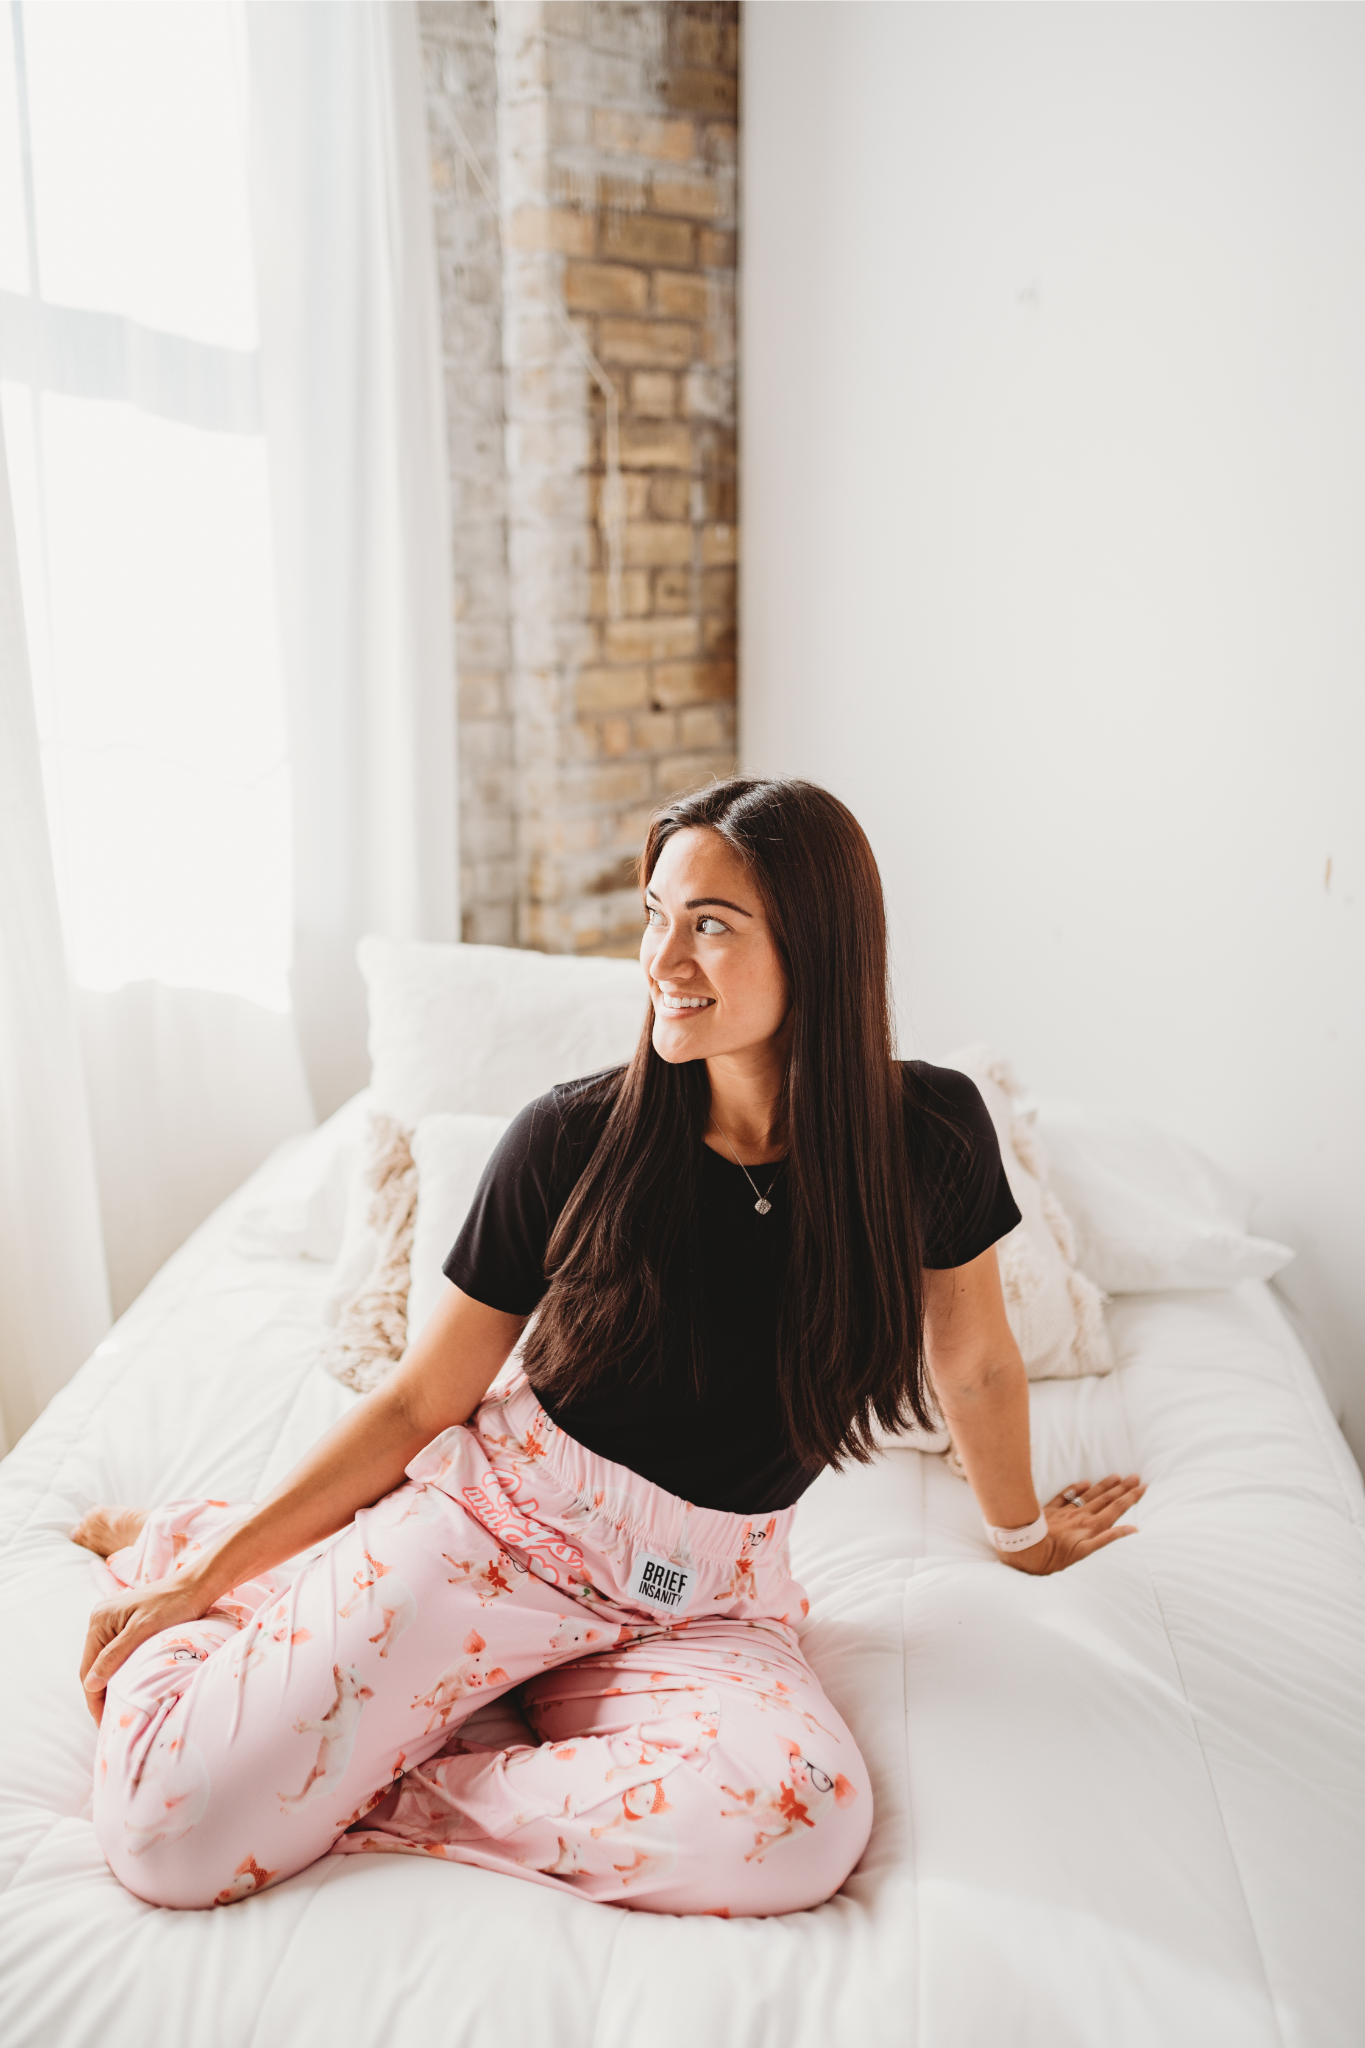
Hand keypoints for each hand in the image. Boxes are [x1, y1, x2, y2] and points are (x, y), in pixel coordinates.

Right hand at [80, 1573, 214, 1724]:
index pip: (88, 1668)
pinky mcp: (126, 1625)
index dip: (94, 1698)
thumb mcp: (143, 1631)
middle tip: (111, 1722)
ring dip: (110, 1684)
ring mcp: (113, 1622)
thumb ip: (115, 1655)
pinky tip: (127, 1686)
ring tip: (118, 1709)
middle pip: (93, 1666)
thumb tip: (90, 1685)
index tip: (104, 1722)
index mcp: (99, 1620)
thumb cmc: (174, 1605)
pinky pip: (116, 1654)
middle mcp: (101, 1619)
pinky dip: (119, 1672)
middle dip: (100, 1694)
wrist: (197, 1586)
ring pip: (104, 1662)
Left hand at [1000, 1473, 1145, 1576]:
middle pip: (1106, 1499)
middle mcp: (1081, 1516)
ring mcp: (1066, 1511)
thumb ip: (1108, 1539)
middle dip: (1122, 1488)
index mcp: (1091, 1526)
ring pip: (1089, 1495)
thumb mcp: (1084, 1553)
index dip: (1131, 1498)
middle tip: (1135, 1476)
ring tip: (1116, 1476)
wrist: (1026, 1548)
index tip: (1143, 1487)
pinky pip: (1065, 1496)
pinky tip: (1084, 1482)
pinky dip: (1076, 1488)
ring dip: (1104, 1486)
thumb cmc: (1054, 1557)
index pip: (1116, 1508)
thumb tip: (1131, 1529)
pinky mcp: (1050, 1510)